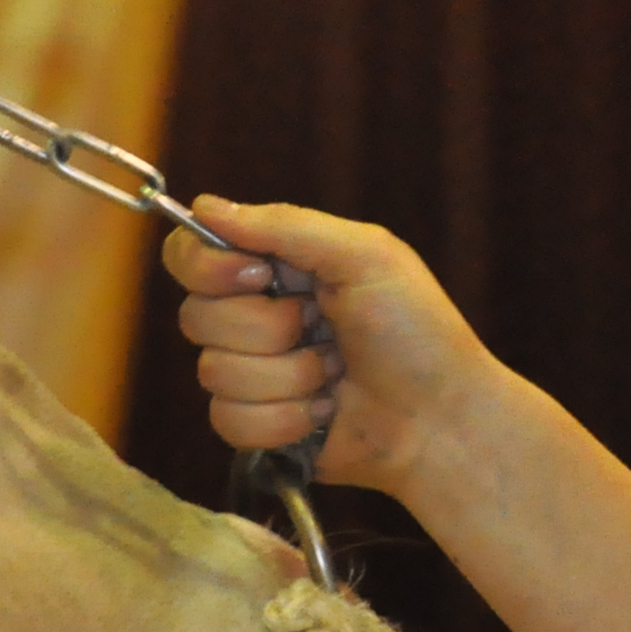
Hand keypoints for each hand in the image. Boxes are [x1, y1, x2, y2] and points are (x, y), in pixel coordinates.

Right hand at [163, 200, 500, 500]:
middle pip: (196, 317)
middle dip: (269, 329)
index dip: (208, 266)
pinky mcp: (254, 426)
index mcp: (276, 267)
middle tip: (322, 328)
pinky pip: (228, 420)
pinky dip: (284, 418)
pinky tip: (322, 411)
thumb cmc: (417, 333)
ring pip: (213, 372)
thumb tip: (205, 206)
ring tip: (334, 375)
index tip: (258, 277)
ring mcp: (251, 373)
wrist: (440, 421)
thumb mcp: (365, 256)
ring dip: (287, 376)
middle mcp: (255, 316)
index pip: (190, 254)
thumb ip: (285, 225)